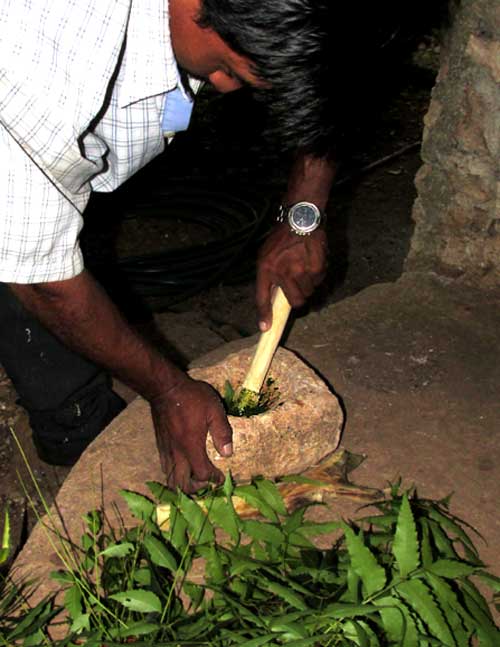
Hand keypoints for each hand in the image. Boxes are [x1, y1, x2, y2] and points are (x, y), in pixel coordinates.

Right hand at [151, 377, 232, 492]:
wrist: (165, 389)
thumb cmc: (191, 397)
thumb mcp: (214, 410)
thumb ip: (222, 432)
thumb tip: (228, 453)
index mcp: (191, 447)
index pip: (201, 474)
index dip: (213, 479)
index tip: (221, 476)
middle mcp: (176, 453)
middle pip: (182, 485)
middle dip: (197, 488)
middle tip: (207, 480)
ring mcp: (166, 450)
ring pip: (170, 479)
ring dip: (184, 483)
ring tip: (196, 476)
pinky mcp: (160, 445)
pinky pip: (165, 468)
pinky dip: (175, 474)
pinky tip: (184, 465)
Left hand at [256, 223, 327, 330]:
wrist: (299, 219)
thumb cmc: (280, 239)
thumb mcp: (265, 257)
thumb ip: (267, 279)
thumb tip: (271, 301)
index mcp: (266, 269)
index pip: (263, 298)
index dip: (265, 315)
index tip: (266, 328)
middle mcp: (282, 272)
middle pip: (296, 301)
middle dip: (297, 298)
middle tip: (297, 286)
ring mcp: (300, 271)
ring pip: (309, 292)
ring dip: (308, 285)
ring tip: (303, 268)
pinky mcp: (317, 267)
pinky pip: (319, 282)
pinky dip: (317, 276)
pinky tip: (312, 262)